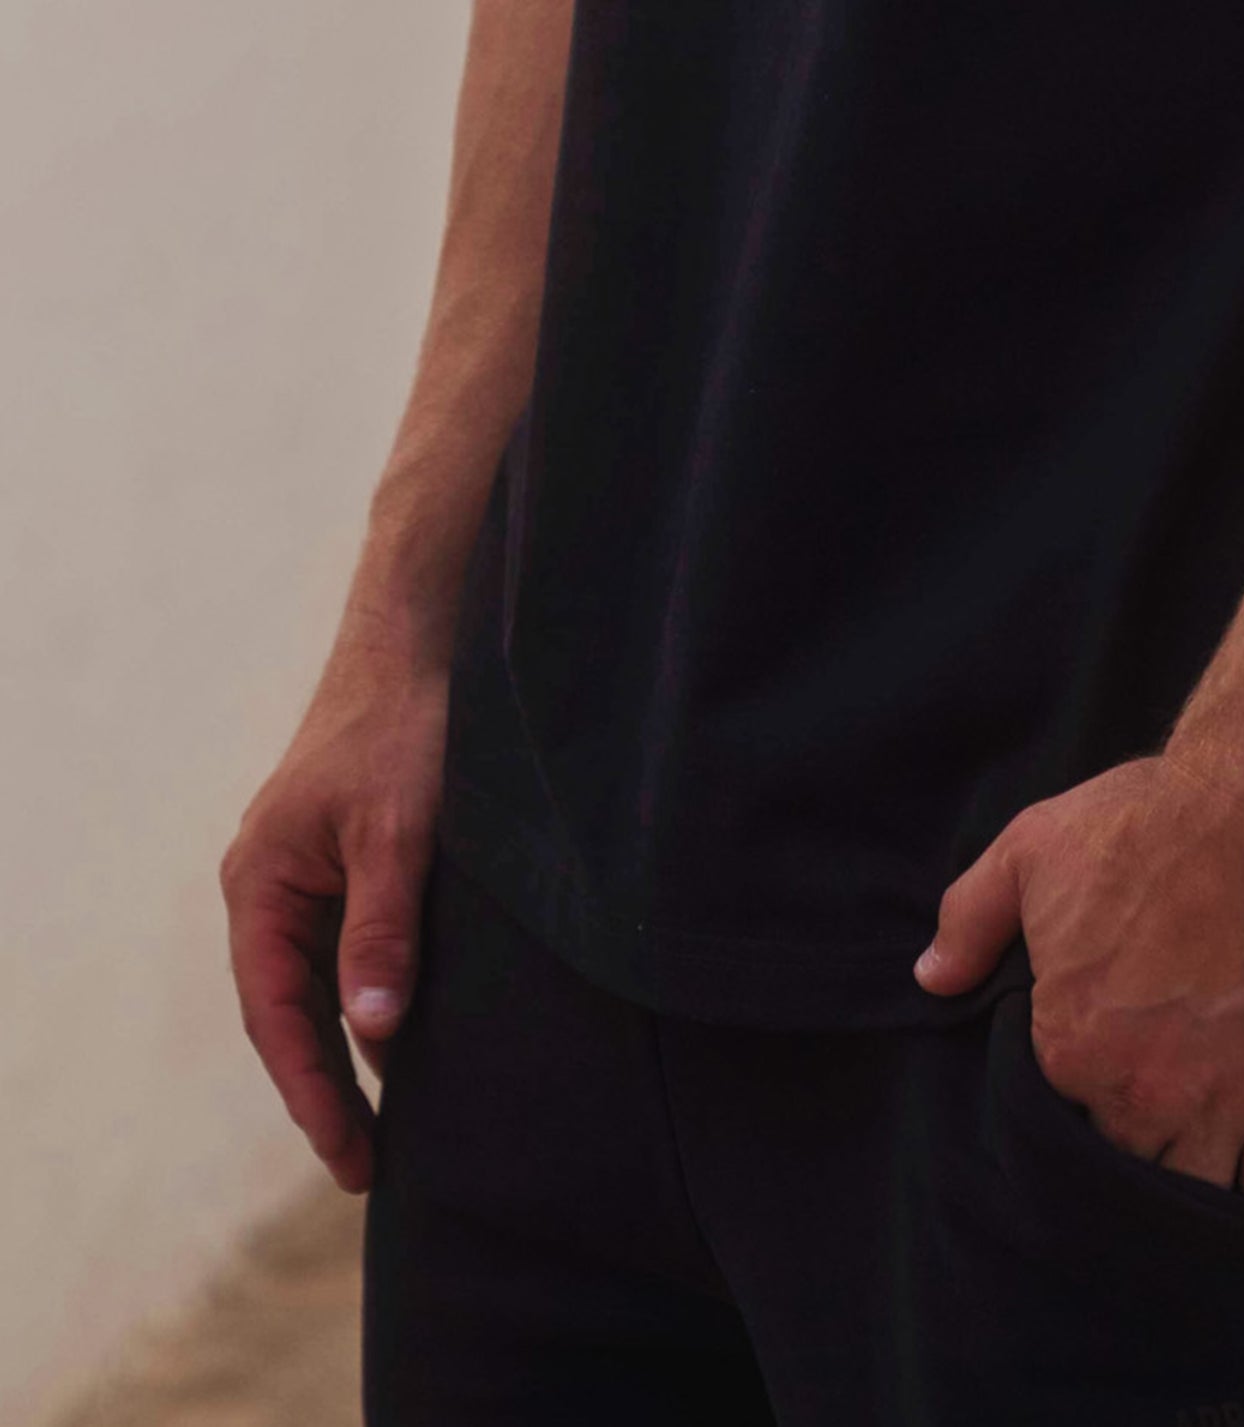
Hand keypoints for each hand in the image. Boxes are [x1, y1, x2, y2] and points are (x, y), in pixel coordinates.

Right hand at [220, 642, 446, 1193]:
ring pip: (317, 985)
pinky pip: (345, 949)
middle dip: (325, 1090)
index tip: (348, 1155)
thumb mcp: (400, 829)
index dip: (311, 1092)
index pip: (275, 1016)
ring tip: (387, 1127)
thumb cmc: (403, 725)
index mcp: (260, 884)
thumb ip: (384, 926)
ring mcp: (305, 874)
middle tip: (369, 1167)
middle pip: (289, 1012)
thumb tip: (371, 1030)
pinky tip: (401, 1037)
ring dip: (347, 1051)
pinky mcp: (345, 861)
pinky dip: (367, 999)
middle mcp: (269, 887)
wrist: (420, 638)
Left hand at [914, 753, 1243, 1203]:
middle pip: (1127, 1170)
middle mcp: (1146, 1094)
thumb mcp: (1031, 847)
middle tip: (1146, 1112)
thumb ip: (970, 919)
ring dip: (1191, 1181)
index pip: (1057, 1127)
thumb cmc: (1151, 818)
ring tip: (1194, 1149)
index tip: (1092, 1082)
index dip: (1073, 1108)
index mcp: (1072, 1048)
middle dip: (1130, 1150)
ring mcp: (1232, 1102)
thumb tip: (932, 979)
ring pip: (1199, 1194)